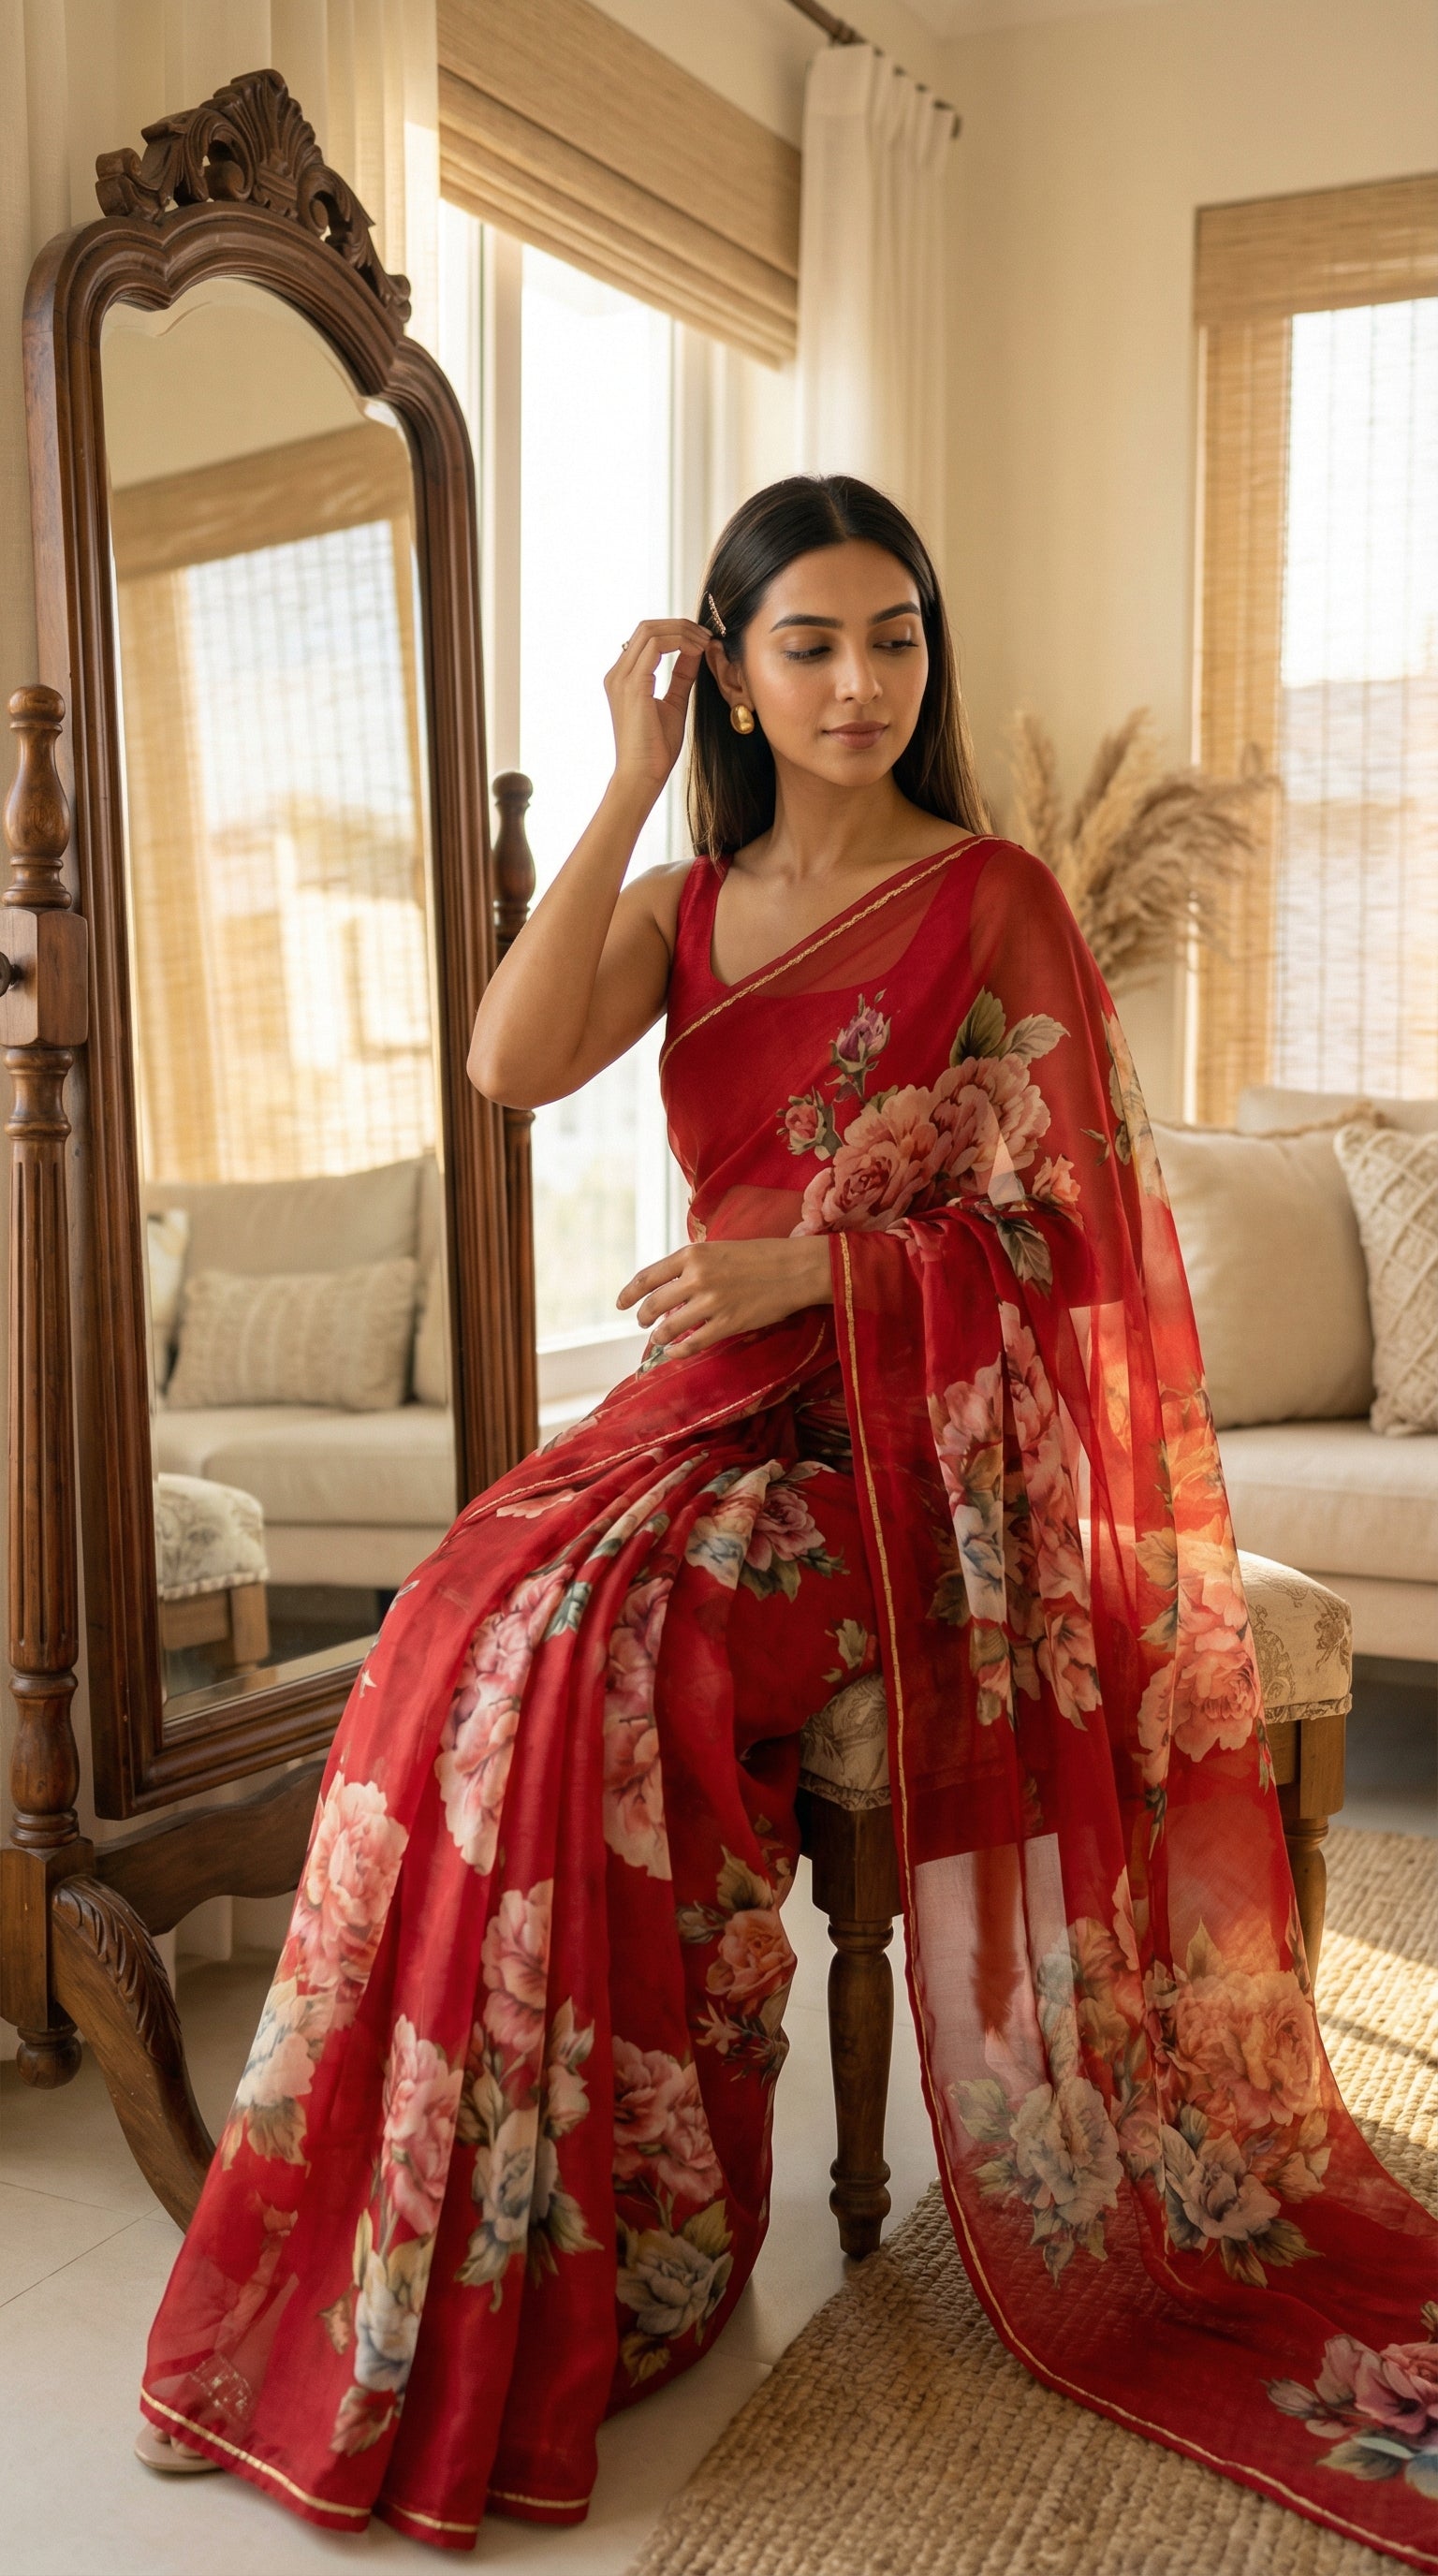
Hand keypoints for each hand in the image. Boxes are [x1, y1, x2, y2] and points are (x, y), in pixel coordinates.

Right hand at [604, 619, 711, 799]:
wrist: (642, 776)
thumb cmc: (656, 749)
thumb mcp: (674, 703)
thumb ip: (681, 676)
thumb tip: (695, 651)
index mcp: (624, 678)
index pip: (647, 637)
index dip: (676, 631)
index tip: (703, 639)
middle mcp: (618, 674)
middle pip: (647, 627)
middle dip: (680, 625)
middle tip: (707, 635)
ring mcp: (622, 678)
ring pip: (651, 630)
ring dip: (682, 631)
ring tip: (705, 641)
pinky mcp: (633, 685)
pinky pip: (656, 646)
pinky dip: (680, 642)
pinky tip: (698, 650)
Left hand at [617, 1235, 833, 1356]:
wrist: (795, 1268)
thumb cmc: (759, 1256)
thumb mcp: (718, 1249)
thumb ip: (692, 1266)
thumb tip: (668, 1289)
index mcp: (692, 1254)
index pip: (647, 1277)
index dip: (629, 1293)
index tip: (620, 1304)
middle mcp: (697, 1277)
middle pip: (654, 1305)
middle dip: (644, 1317)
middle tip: (643, 1323)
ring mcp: (711, 1302)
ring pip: (670, 1327)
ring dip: (660, 1336)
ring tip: (660, 1338)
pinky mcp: (728, 1323)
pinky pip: (693, 1343)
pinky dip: (680, 1351)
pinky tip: (676, 1352)